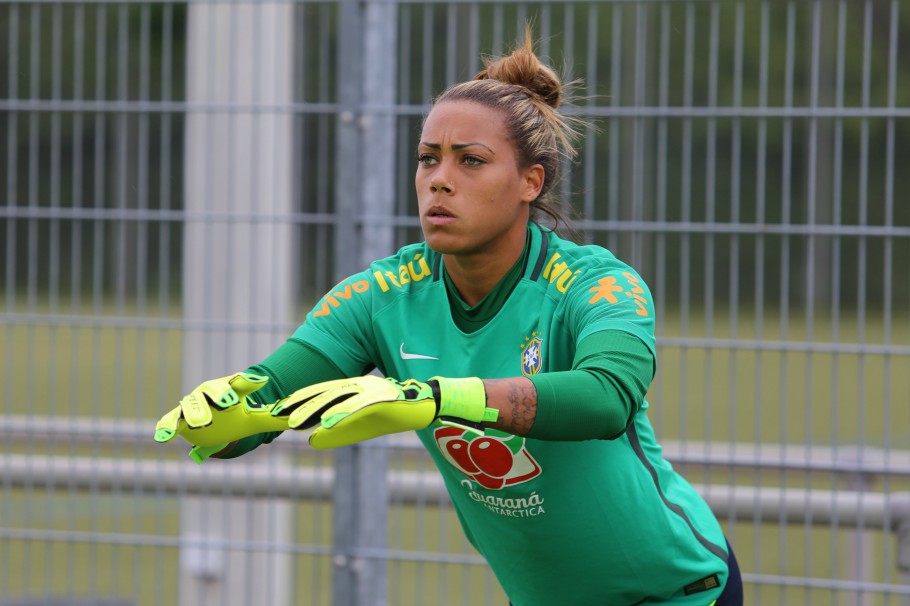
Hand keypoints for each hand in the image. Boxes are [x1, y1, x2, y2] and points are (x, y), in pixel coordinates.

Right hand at [154, 372, 287, 462]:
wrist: (211, 421)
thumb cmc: (235, 416)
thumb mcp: (256, 419)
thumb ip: (274, 417)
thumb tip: (299, 420)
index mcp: (230, 390)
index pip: (240, 383)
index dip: (249, 382)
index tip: (261, 381)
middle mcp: (209, 394)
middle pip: (214, 391)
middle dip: (220, 395)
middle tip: (229, 401)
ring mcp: (192, 405)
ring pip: (193, 406)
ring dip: (196, 413)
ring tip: (202, 423)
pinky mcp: (177, 420)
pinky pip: (170, 422)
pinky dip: (166, 428)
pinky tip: (163, 437)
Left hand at [271, 374, 498, 448]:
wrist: (426, 405)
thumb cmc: (392, 414)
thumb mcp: (360, 427)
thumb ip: (338, 433)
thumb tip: (311, 441)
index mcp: (351, 389)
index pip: (319, 393)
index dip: (298, 400)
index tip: (278, 409)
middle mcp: (357, 385)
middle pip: (323, 392)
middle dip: (299, 402)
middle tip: (277, 413)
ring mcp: (369, 390)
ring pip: (336, 397)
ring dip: (314, 408)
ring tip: (295, 420)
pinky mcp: (382, 398)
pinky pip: (358, 406)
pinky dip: (341, 413)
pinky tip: (327, 422)